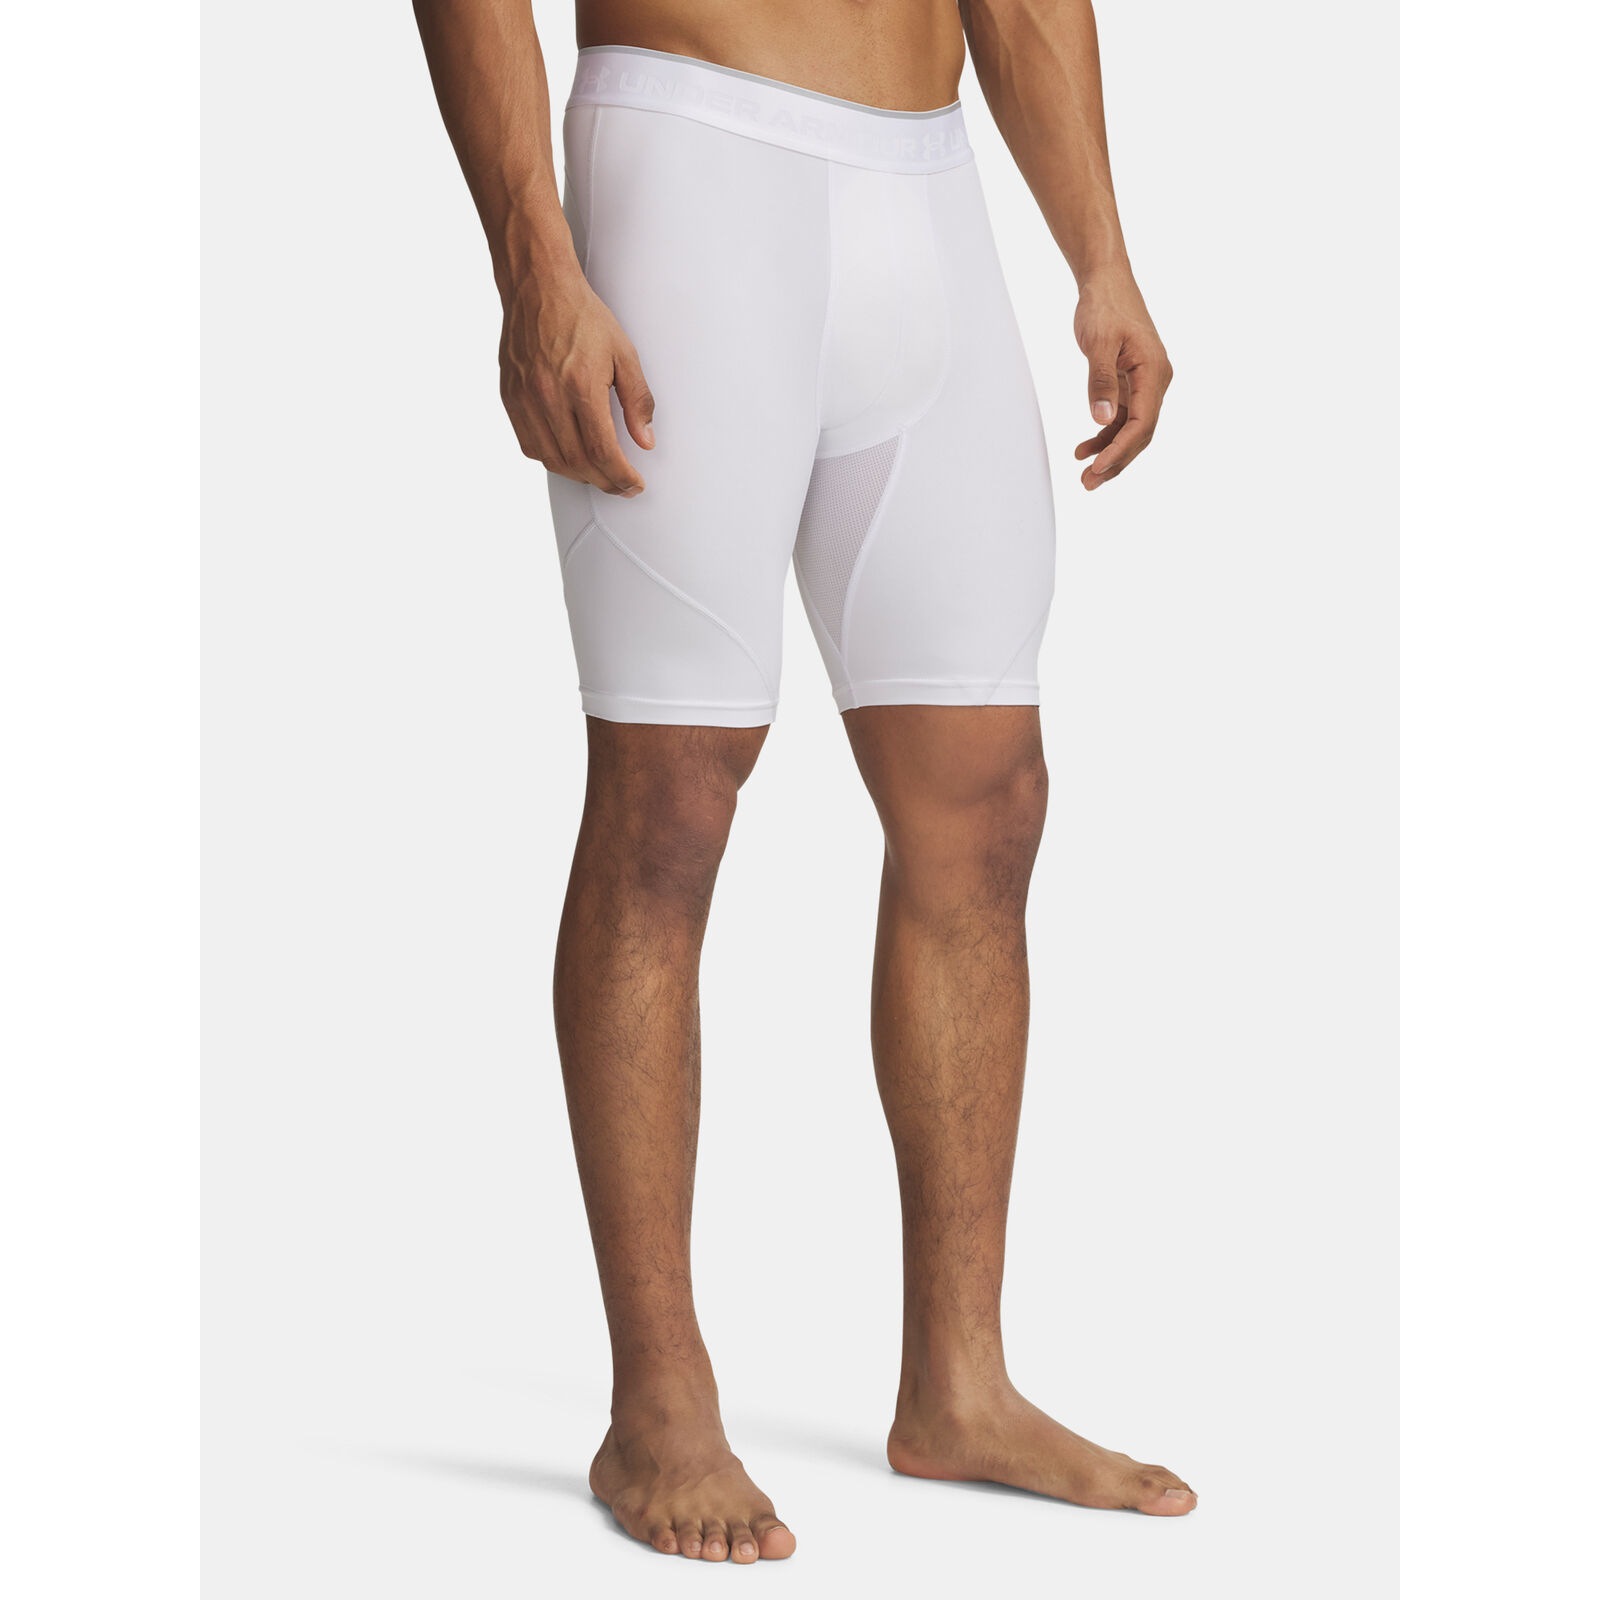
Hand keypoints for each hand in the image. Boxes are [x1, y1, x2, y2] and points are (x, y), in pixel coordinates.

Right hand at [499, 268, 654, 495]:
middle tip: (621, 485)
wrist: (537, 287)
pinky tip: (569, 457)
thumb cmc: (581, 316)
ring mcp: (524, 399)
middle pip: (578, 462)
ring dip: (579, 475)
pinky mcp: (510, 397)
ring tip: (599, 474)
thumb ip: (637, 400)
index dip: (621, 477)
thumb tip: (645, 440)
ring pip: (552, 460)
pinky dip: (552, 460)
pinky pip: (530, 445)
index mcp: (580, 386)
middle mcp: (548, 396)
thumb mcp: (624, 353)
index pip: (602, 452)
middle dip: (604, 481)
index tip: (634, 485)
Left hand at [1071, 273, 1172, 490]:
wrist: (1106, 282)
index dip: (1120, 449)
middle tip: (1087, 483)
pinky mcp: (1132, 383)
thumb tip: (1102, 420)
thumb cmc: (1104, 307)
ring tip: (1084, 474)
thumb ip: (1101, 382)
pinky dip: (1106, 434)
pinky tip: (1086, 448)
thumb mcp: (1098, 343)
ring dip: (1110, 453)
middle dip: (1116, 461)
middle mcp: (1156, 380)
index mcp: (1154, 371)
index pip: (1142, 423)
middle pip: (1141, 433)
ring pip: (1132, 429)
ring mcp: (1145, 383)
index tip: (1097, 468)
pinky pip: (1123, 417)